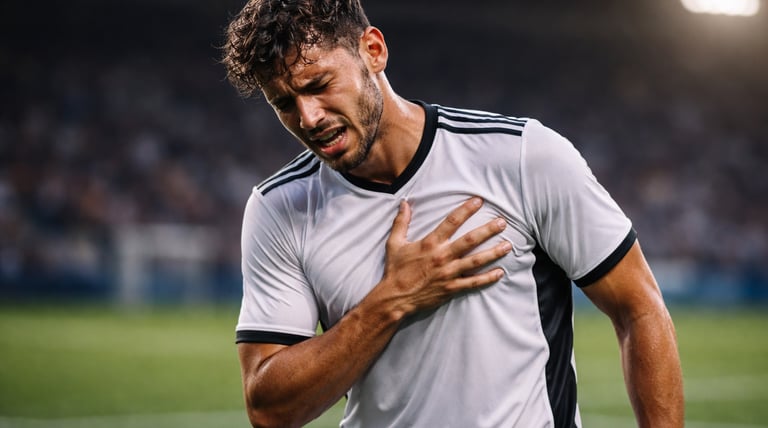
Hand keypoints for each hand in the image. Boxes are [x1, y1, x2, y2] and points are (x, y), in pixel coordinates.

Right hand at [379, 197, 511, 317]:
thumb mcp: (395, 243)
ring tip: (508, 246)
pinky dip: (487, 278)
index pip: (451, 222)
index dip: (466, 210)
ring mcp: (449, 273)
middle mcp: (442, 256)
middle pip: (470, 240)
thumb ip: (401, 222)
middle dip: (488, 230)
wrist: (395, 297)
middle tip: (502, 222)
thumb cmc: (396, 270)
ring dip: (493, 253)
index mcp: (430, 243)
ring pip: (476, 261)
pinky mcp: (451, 288)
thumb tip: (404, 203)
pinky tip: (500, 273)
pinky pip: (473, 283)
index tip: (479, 201)